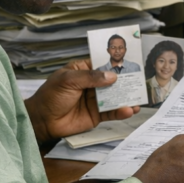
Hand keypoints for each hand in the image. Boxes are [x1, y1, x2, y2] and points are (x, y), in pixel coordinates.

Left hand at [25, 59, 140, 145]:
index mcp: (83, 71)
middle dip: (126, 81)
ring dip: (127, 97)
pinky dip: (122, 111)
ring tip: (139, 98)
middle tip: (140, 80)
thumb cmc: (50, 96)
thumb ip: (90, 77)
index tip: (130, 61)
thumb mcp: (68, 81)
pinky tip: (130, 110)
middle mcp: (92, 84)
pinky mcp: (97, 115)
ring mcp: (95, 100)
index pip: (102, 65)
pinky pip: (112, 112)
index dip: (115, 63)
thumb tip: (112, 76)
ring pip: (115, 97)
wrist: (42, 121)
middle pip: (112, 81)